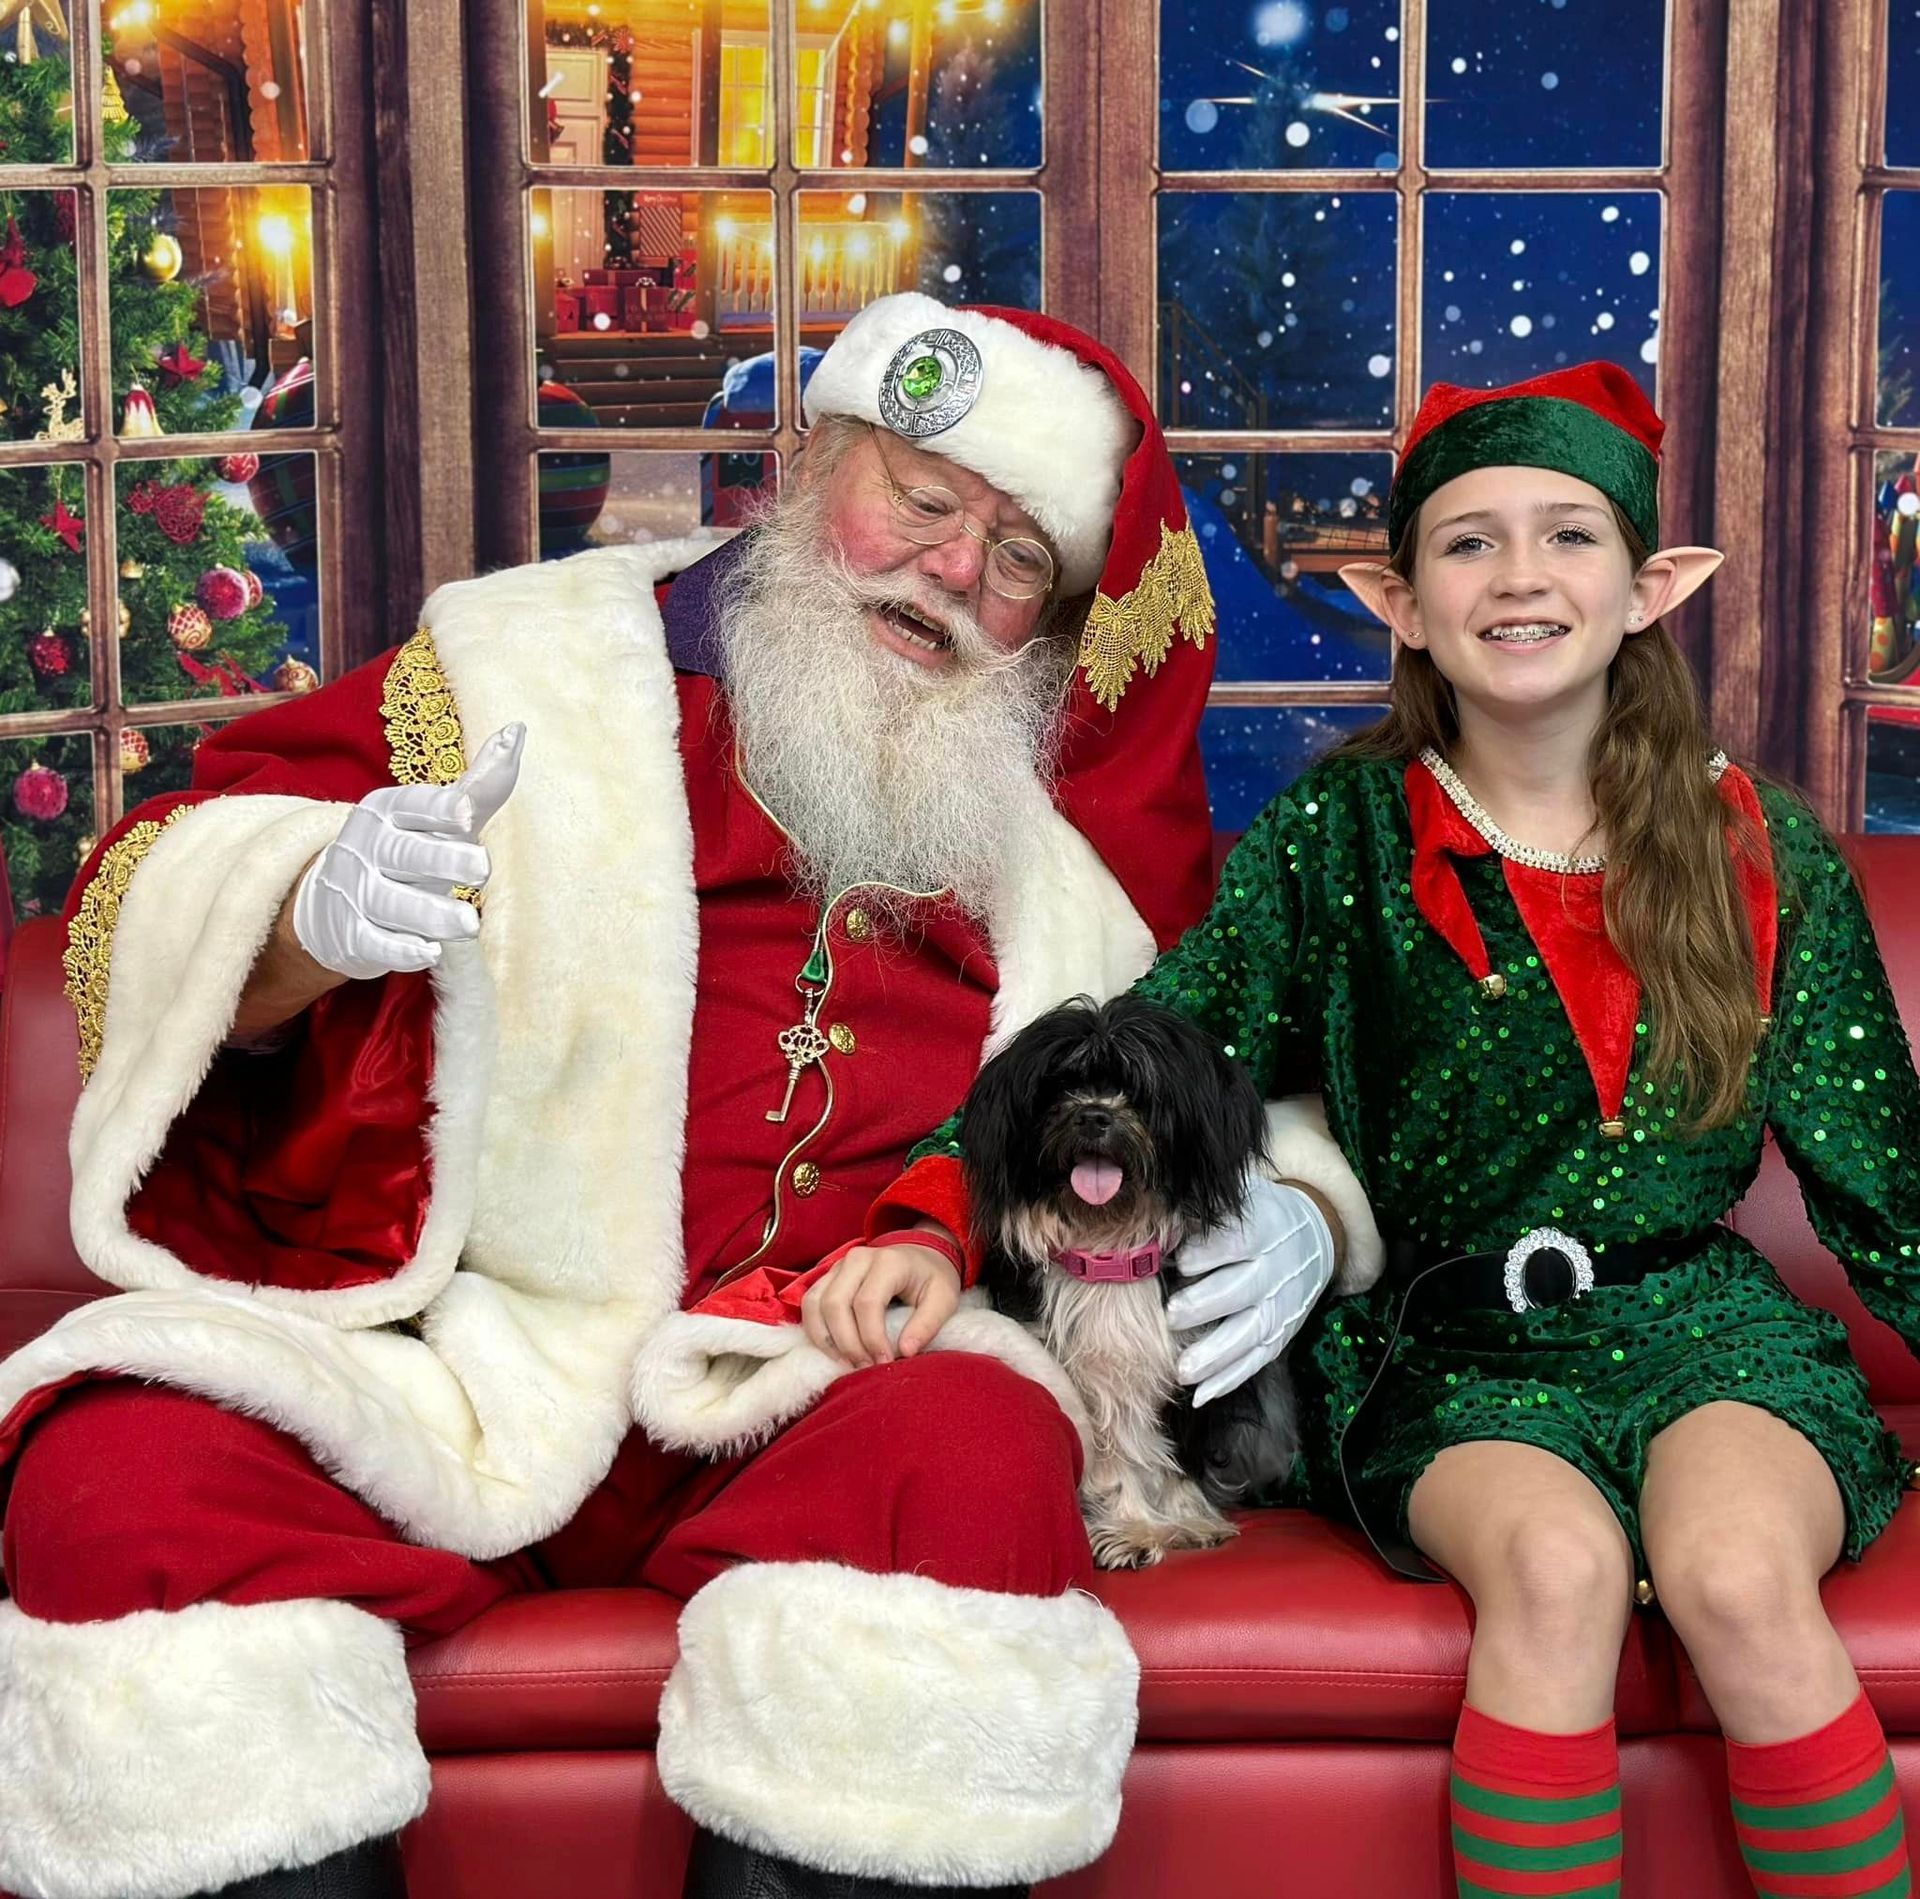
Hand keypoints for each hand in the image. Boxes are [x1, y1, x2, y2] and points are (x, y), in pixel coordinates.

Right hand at [292, 724, 524, 979]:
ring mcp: (358, 892)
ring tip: (469, 923)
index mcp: (389, 810)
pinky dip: (400, 950)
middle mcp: (370, 848)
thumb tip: (518, 729)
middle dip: (443, 860)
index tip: (469, 813)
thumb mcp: (437, 816)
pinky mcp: (353, 935)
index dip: (440, 808)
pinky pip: (375, 942)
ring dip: (430, 913)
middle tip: (482, 868)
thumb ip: (479, 783)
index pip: (414, 805)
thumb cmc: (406, 849)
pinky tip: (429, 952)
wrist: (332, 901)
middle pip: (406, 855)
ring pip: (393, 902)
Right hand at [800, 1241, 961, 1367]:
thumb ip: (927, 1324)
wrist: (921, 1255)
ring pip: (815, 1304)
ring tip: (846, 1363)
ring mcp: (839, 1265)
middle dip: (847, 1343)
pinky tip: (833, 1351)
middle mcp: (858, 1259)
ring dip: (825, 1340)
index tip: (884, 1363)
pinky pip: (809, 1303)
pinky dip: (815, 1330)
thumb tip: (905, 1352)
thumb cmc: (932, 1279)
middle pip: (835, 1304)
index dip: (871, 1338)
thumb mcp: (944, 1299)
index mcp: (888, 1262)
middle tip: (864, 1368)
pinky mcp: (828, 1276)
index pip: (867, 1303)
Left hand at [1166, 1175, 1335, 1406]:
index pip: (1240, 1240)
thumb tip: (1162, 1215)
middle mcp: (1278, 1268)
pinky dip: (1230, 1379)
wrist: (1310, 1238)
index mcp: (1266, 1228)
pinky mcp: (1282, 1334)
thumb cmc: (1255, 1214)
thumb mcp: (1240, 1196)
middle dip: (1207, 1305)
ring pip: (1250, 1332)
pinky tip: (1201, 1395)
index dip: (1212, 1252)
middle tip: (1171, 1317)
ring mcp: (1282, 1306)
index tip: (1181, 1261)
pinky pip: (1257, 1360)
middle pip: (1244, 1289)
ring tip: (1182, 1370)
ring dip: (1216, 1354)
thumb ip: (1206, 1206)